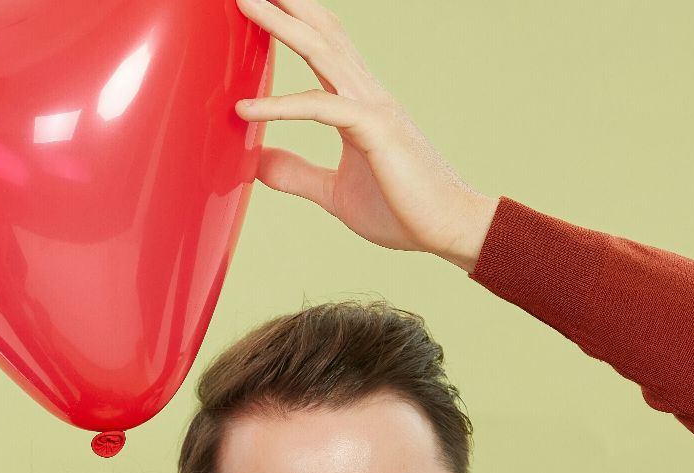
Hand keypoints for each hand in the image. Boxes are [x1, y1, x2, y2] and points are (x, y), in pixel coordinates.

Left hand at [232, 0, 498, 269]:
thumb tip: (257, 163)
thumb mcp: (333, 193)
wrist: (450, 229)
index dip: (292, 19)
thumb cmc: (402, 209)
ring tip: (244, 3)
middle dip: (285, 6)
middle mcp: (366, 94)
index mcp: (358, 102)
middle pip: (320, 33)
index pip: (322, 46)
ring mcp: (373, 107)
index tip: (259, 2)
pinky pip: (321, 108)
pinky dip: (280, 107)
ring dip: (280, 25)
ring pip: (321, 52)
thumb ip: (297, 174)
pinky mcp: (375, 131)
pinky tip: (245, 110)